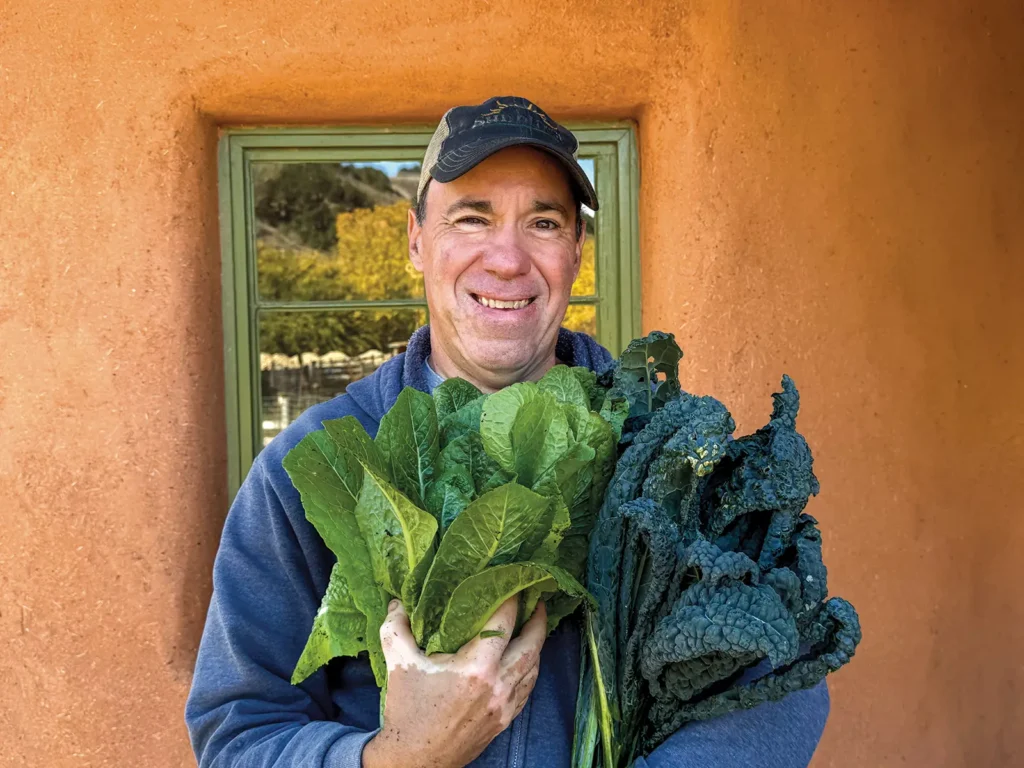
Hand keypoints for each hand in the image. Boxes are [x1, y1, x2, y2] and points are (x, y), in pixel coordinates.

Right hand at [362, 597, 546, 767]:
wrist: (414, 759)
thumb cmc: (408, 711)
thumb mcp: (399, 664)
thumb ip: (396, 628)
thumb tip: (399, 602)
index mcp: (476, 668)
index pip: (503, 624)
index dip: (510, 600)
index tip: (512, 583)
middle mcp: (498, 685)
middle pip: (531, 646)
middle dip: (537, 621)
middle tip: (536, 601)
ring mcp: (505, 705)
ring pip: (533, 669)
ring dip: (536, 645)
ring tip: (533, 627)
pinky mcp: (505, 720)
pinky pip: (527, 689)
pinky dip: (530, 670)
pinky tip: (525, 661)